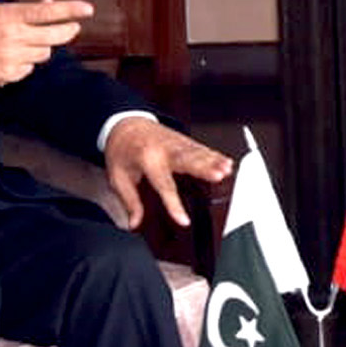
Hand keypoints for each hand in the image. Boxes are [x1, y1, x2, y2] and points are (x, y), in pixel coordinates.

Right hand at [0, 0, 89, 87]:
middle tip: (72, 28)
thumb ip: (23, 10)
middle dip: (68, 31)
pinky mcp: (10, 75)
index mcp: (9, 16)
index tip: (88, 9)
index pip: (47, 12)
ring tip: (25, 44)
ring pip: (44, 53)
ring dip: (42, 48)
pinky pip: (30, 69)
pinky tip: (10, 59)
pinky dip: (26, 64)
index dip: (70, 10)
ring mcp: (13, 57)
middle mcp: (14, 36)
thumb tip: (49, 3)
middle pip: (55, 36)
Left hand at [103, 115, 233, 228]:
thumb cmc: (121, 150)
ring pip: (198, 152)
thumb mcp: (117, 177)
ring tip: (228, 170)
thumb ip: (129, 201)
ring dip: (214, 161)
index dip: (174, 205)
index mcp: (146, 160)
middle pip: (187, 161)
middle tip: (219, 175)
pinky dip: (215, 154)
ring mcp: (176, 143)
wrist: (124, 123)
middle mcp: (164, 150)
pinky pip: (201, 148)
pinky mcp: (184, 141)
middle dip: (204, 168)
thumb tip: (134, 223)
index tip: (183, 220)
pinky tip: (227, 162)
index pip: (163, 185)